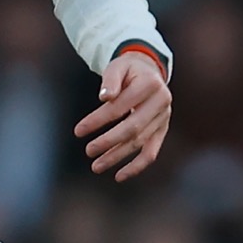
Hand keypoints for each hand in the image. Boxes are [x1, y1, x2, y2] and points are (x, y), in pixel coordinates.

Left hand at [73, 52, 170, 181]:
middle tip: (88, 151)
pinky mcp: (162, 130)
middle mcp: (162, 102)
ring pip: (140, 143)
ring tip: (96, 166)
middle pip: (133, 128)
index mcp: (150, 84)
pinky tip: (119, 176)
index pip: (120, 106)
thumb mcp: (117, 66)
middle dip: (108, 141)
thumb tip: (105, 97)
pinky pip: (151, 153)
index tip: (78, 131)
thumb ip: (111, 80)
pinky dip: (136, 167)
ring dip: (117, 157)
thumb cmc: (128, 70)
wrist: (148, 71)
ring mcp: (164, 119)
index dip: (98, 119)